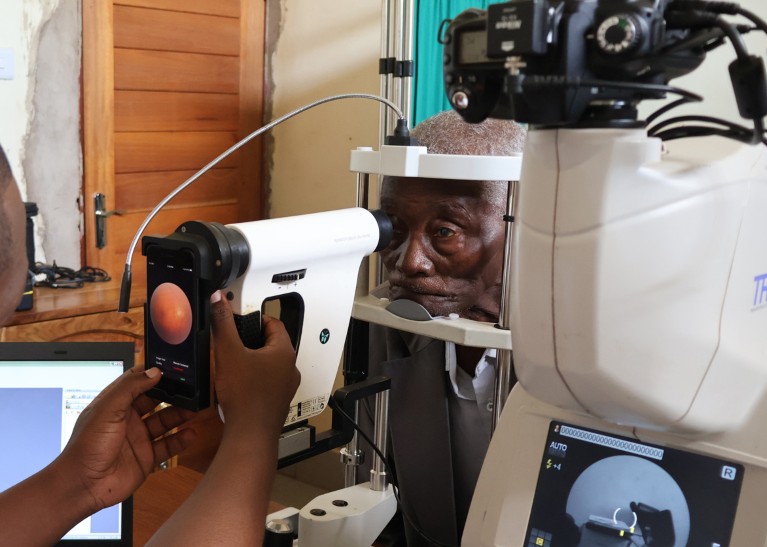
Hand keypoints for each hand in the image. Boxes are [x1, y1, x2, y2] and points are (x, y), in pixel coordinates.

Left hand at [57, 368, 196, 512]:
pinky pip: (168, 445)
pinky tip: (190, 433)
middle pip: (156, 401)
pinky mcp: (147, 457)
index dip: (153, 373)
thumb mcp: (107, 410)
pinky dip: (181, 439)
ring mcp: (139, 438)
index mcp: (115, 403)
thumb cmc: (87, 446)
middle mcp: (128, 418)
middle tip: (191, 388)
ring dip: (180, 415)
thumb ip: (130, 388)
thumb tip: (154, 372)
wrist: (83, 486)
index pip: (137, 381)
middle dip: (173, 394)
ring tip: (195, 409)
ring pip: (165, 421)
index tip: (173, 367)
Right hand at [209, 290, 299, 438]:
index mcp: (284, 352)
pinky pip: (268, 382)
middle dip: (253, 340)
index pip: (274, 324)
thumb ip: (223, 324)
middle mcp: (290, 369)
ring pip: (270, 364)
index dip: (256, 319)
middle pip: (273, 344)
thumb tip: (218, 300)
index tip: (241, 321)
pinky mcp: (277, 402)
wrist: (250, 434)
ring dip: (254, 360)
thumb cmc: (244, 394)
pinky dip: (255, 378)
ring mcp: (286, 387)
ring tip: (233, 361)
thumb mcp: (228, 352)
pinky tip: (238, 384)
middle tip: (234, 340)